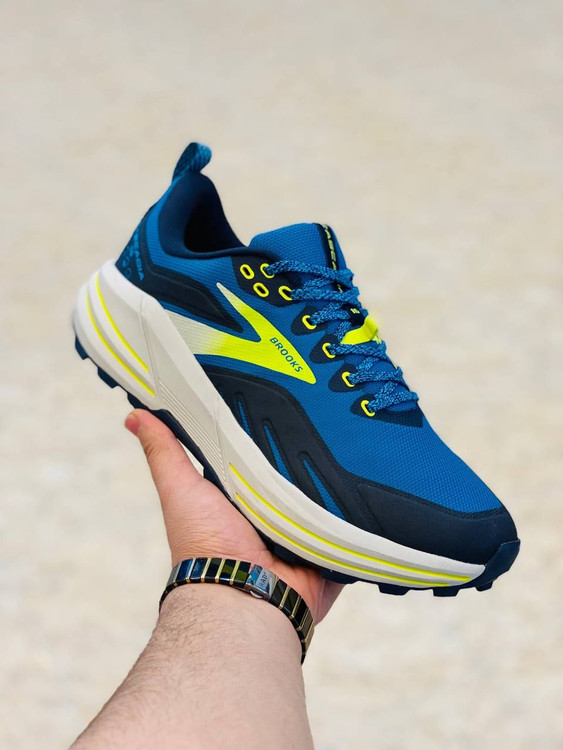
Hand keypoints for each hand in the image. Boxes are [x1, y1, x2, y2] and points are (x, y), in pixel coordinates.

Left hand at [125, 409, 342, 622]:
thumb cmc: (205, 545)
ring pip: (326, 495)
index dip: (267, 430)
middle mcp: (272, 513)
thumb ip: (165, 452)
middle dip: (307, 452)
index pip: (259, 454)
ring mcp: (304, 532)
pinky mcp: (330, 549)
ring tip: (353, 442)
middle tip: (324, 413)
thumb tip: (134, 415)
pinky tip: (369, 481)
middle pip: (296, 472)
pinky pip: (350, 524)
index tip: (281, 394)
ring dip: (334, 480)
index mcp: (241, 496)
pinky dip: (355, 511)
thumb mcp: (181, 488)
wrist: (244, 597)